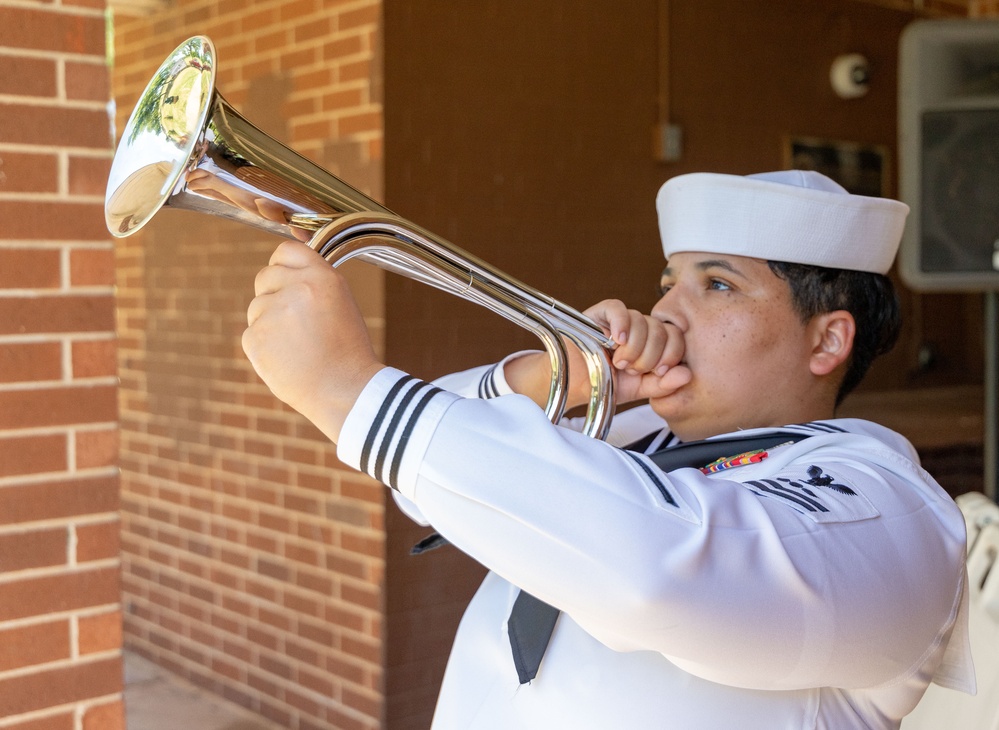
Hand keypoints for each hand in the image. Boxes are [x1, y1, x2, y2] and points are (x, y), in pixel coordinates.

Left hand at [242, 241, 381, 440]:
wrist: (344, 390)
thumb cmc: (347, 350)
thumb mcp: (341, 303)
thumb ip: (313, 282)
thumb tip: (283, 272)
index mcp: (322, 277)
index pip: (286, 250)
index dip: (284, 265)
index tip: (288, 279)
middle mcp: (296, 289)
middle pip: (265, 277)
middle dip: (274, 294)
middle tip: (295, 321)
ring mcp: (272, 313)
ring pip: (256, 307)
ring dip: (270, 322)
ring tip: (297, 345)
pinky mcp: (255, 338)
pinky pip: (251, 333)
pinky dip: (264, 346)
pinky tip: (288, 358)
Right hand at [584, 299, 689, 403]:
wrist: (577, 385)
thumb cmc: (607, 384)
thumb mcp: (639, 390)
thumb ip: (664, 385)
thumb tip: (688, 374)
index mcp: (654, 343)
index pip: (675, 336)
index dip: (671, 354)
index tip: (658, 371)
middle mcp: (641, 328)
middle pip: (660, 329)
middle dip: (648, 356)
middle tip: (632, 369)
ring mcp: (622, 319)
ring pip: (640, 320)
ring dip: (632, 347)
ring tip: (618, 362)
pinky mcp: (601, 313)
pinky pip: (617, 308)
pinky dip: (620, 323)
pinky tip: (616, 340)